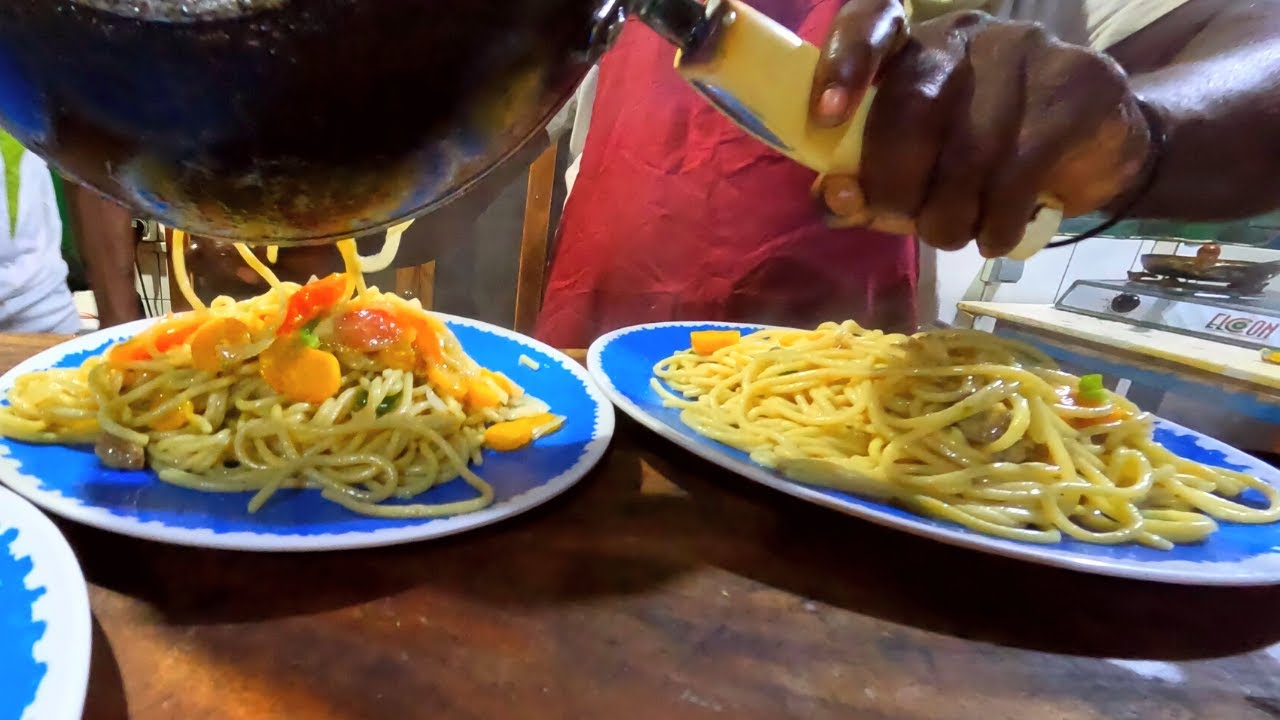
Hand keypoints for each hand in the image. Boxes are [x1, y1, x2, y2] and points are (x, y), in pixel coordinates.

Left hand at [810, 1, 1152, 255]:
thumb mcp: (916, 175)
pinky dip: (997, 225)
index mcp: (913, 47)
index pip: (871, 22)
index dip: (844, 63)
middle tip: (906, 221)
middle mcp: (963, 36)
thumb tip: (834, 199)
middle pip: (912, 107)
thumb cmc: (983, 163)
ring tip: (958, 235)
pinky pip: (1019, 174)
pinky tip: (997, 235)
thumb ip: (868, 186)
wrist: (1094, 149)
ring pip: (967, 153)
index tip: (825, 116)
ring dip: (951, 220)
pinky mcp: (1075, 85)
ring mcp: (1023, 52)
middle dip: (897, 187)